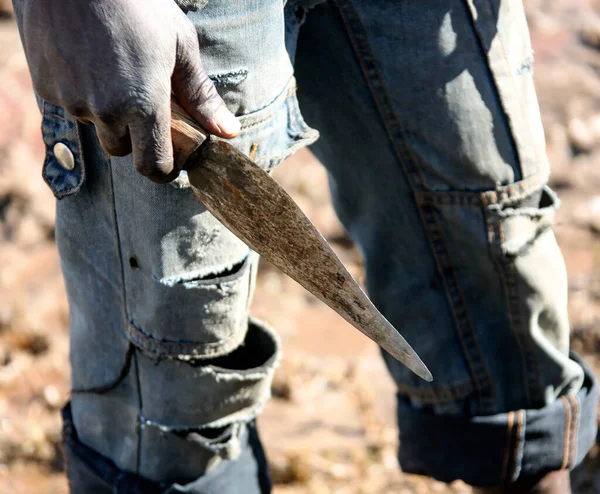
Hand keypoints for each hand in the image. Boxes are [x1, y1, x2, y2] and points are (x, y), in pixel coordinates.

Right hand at [17, 0, 239, 181]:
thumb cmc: (138, 2)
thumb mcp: (180, 46)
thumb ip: (201, 96)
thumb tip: (229, 132)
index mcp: (143, 105)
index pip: (153, 166)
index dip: (165, 169)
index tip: (171, 160)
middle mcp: (104, 111)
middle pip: (122, 150)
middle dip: (135, 136)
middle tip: (142, 101)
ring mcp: (71, 100)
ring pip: (96, 126)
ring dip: (107, 112)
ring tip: (114, 70)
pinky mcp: (46, 86)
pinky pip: (70, 104)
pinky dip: (81, 92)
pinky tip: (88, 59)